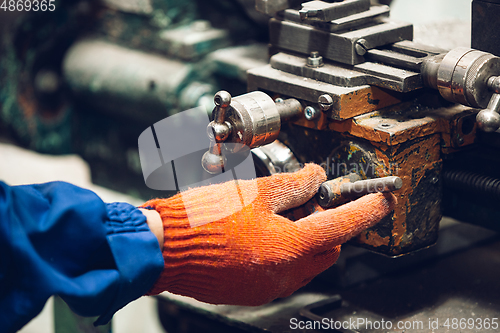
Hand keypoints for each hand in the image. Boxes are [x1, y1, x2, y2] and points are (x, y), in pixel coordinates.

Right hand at [142, 164, 395, 305]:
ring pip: (305, 261)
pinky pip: (282, 271)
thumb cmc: (201, 219)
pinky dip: (284, 251)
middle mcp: (285, 274)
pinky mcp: (252, 291)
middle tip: (310, 199)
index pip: (342, 225)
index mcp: (290, 248)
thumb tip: (315, 179)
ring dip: (304, 238)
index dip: (366, 210)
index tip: (381, 201)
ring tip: (279, 213)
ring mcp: (268, 287)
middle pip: (327, 247)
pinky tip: (262, 231)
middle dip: (327, 222)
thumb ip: (292, 185)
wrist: (162, 248)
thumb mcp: (254, 191)